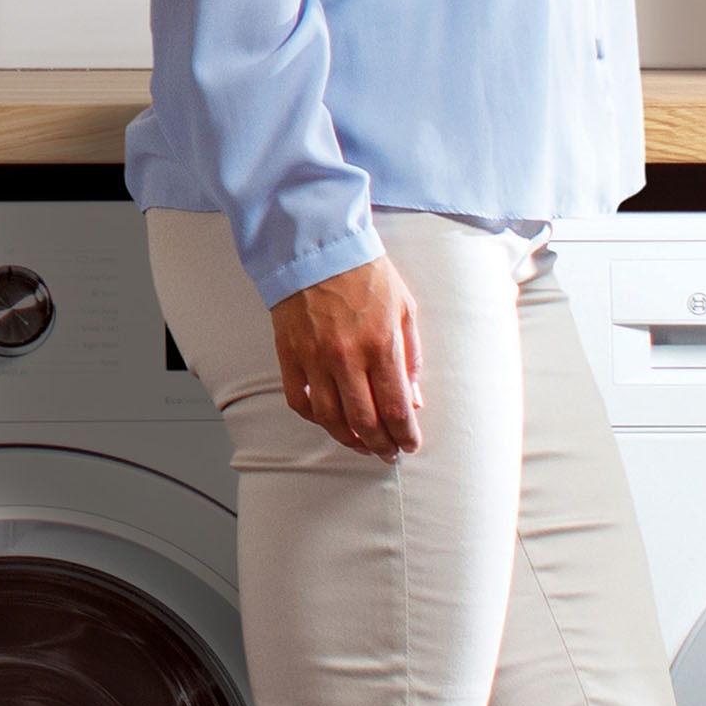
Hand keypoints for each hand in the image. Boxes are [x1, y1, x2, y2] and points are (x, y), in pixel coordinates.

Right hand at [271, 254, 423, 458]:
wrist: (320, 251)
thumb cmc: (366, 273)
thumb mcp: (405, 307)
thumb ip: (411, 355)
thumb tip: (414, 397)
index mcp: (381, 343)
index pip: (395, 406)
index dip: (404, 434)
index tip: (410, 445)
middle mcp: (347, 358)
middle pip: (364, 421)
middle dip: (381, 444)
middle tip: (389, 453)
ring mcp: (315, 360)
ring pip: (331, 420)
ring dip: (350, 440)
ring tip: (364, 445)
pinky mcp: (290, 358)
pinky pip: (300, 403)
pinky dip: (316, 420)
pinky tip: (331, 423)